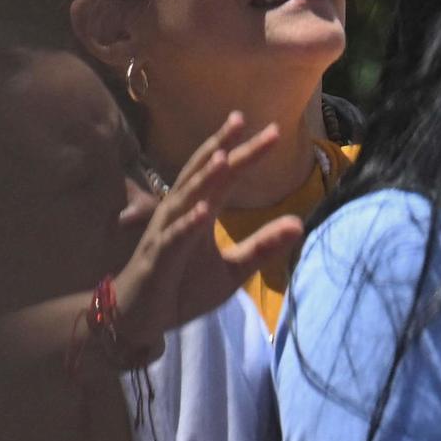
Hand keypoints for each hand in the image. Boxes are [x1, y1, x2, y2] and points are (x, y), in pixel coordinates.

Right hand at [110, 112, 303, 360]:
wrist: (141, 319)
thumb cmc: (182, 288)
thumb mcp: (233, 270)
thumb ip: (263, 246)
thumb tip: (299, 223)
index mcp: (199, 212)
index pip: (225, 177)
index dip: (245, 153)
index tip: (274, 131)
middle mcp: (180, 214)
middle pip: (203, 174)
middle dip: (224, 148)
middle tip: (243, 121)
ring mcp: (166, 234)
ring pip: (185, 199)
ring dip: (204, 179)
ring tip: (226, 157)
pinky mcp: (156, 259)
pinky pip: (173, 239)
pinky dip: (187, 225)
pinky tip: (202, 211)